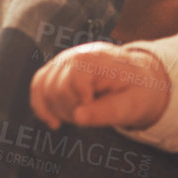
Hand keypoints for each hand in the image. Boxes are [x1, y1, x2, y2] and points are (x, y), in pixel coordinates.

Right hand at [29, 42, 170, 130]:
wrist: (140, 79)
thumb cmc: (138, 92)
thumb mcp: (132, 105)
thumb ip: (107, 111)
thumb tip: (78, 117)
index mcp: (97, 58)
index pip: (73, 81)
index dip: (83, 101)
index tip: (100, 108)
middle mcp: (75, 54)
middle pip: (55, 88)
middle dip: (71, 110)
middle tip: (94, 114)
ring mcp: (63, 60)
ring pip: (42, 88)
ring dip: (59, 110)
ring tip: (81, 115)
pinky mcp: (56, 69)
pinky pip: (38, 86)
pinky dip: (42, 107)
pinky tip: (54, 123)